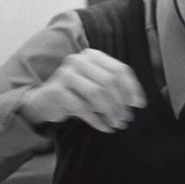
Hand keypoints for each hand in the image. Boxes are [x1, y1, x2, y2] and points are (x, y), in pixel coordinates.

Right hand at [20, 48, 146, 132]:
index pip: (120, 69)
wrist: (45, 101)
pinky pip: (83, 108)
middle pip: (109, 81)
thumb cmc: (77, 94)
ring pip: (97, 94)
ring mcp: (66, 74)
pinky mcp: (57, 92)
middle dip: (121, 103)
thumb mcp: (97, 85)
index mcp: (93, 56)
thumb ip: (117, 88)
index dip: (132, 88)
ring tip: (116, 124)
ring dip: (110, 112)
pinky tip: (104, 127)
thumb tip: (137, 102)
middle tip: (126, 119)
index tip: (139, 105)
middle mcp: (79, 61)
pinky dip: (97, 120)